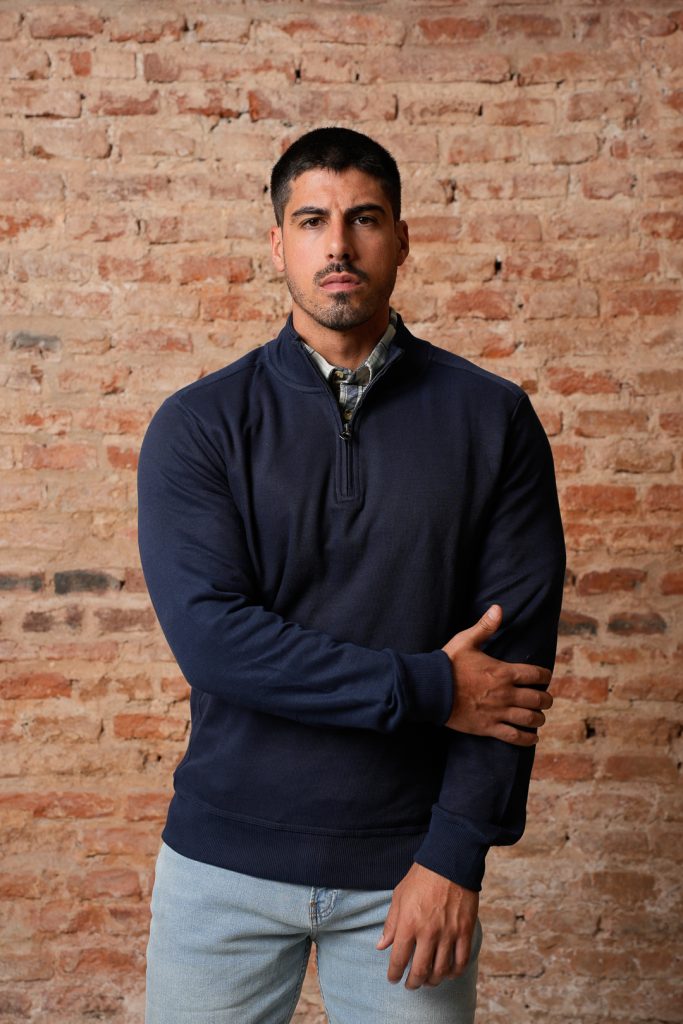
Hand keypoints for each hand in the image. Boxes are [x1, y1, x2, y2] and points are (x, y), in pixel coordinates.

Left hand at [376, 863, 478, 988]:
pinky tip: (449, 973)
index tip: (393, 978)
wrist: (449, 861)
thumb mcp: (399, 896)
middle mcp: (428, 932)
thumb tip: (381, 946)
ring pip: (441, 970)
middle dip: (413, 983)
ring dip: (433, 980)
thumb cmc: (421, 877)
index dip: (394, 974)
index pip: (398, 959)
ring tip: (428, 980)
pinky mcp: (464, 931)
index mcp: (408, 923)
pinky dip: (454, 972)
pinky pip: (461, 960)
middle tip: (410, 985)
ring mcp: (448, 933)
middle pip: (420, 970)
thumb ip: (391, 924)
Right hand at [442, 604, 551, 745]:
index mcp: (503, 672)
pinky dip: (527, 738)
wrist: (430, 689)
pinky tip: (532, 737)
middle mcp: (506, 693)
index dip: (545, 676)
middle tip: (545, 699)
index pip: (536, 675)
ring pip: (530, 719)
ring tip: (539, 716)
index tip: (545, 677)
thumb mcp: (466, 641)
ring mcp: (498, 712)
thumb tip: (498, 608)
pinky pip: (514, 736)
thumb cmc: (448, 664)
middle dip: (546, 699)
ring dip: (539, 718)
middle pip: (538, 699)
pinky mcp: (488, 727)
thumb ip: (485, 626)